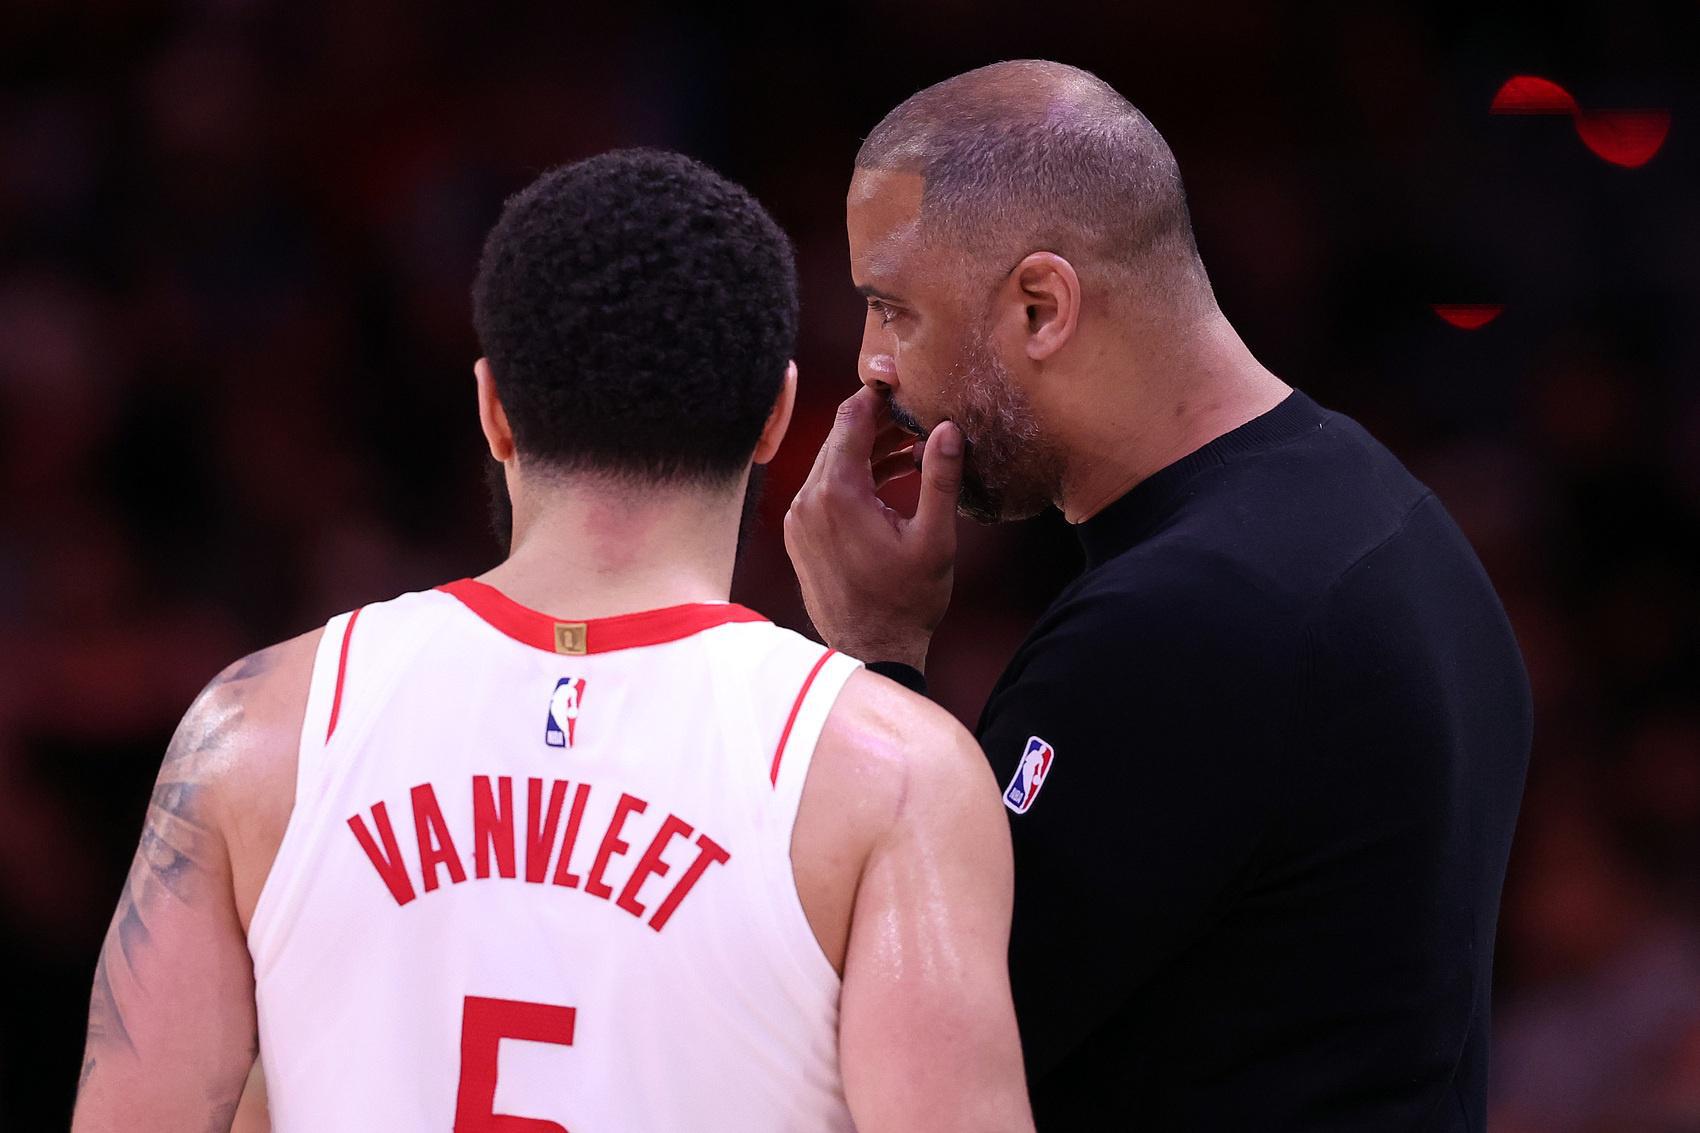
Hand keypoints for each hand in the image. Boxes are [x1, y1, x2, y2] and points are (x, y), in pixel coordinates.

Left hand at [784, 386, 963, 670]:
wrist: (870, 652)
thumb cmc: (906, 602)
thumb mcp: (934, 538)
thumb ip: (941, 478)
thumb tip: (948, 429)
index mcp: (837, 493)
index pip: (852, 419)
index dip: (879, 394)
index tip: (904, 380)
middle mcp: (807, 500)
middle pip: (839, 437)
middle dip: (878, 422)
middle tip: (917, 413)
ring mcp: (798, 518)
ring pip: (831, 463)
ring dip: (868, 450)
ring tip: (912, 447)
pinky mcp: (799, 534)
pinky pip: (823, 488)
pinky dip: (853, 476)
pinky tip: (888, 479)